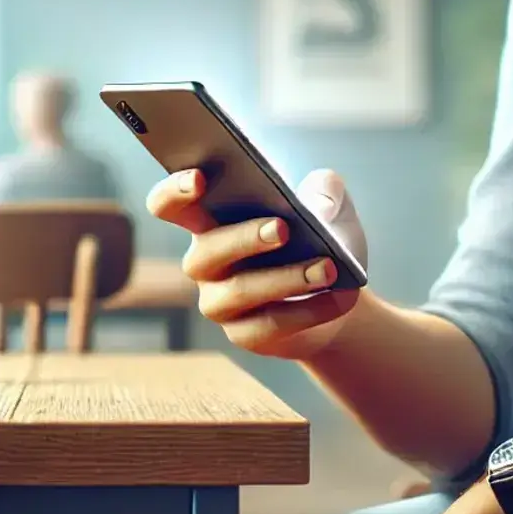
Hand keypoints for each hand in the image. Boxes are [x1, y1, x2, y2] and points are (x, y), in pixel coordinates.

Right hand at [147, 167, 367, 359]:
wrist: (341, 288)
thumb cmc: (321, 236)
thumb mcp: (330, 204)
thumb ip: (325, 189)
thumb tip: (317, 207)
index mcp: (213, 219)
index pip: (171, 205)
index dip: (176, 191)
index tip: (200, 179)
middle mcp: (206, 261)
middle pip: (206, 250)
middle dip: (244, 238)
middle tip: (282, 229)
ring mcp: (220, 302)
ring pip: (239, 291)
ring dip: (285, 277)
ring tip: (326, 268)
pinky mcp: (246, 334)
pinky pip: (271, 324)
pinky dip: (309, 309)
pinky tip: (339, 295)